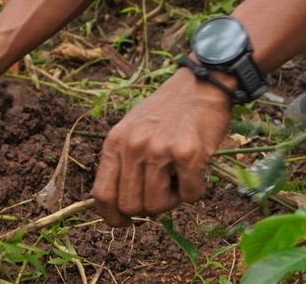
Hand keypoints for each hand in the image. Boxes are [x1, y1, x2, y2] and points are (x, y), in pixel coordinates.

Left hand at [92, 70, 233, 226]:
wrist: (202, 83)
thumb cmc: (169, 110)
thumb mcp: (134, 129)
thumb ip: (124, 162)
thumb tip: (121, 207)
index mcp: (115, 141)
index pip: (102, 193)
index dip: (111, 216)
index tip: (123, 222)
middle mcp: (133, 146)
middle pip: (131, 206)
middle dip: (148, 207)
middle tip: (164, 189)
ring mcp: (160, 150)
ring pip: (158, 206)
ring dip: (173, 199)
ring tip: (180, 176)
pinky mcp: (188, 153)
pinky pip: (190, 196)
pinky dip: (195, 191)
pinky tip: (197, 170)